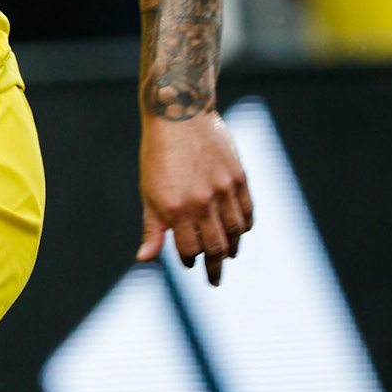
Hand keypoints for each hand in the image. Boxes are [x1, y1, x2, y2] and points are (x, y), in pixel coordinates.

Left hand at [137, 111, 252, 284]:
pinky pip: (247, 213)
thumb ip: (152, 228)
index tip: (188, 263)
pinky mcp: (238, 178)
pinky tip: (238, 232)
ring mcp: (223, 190)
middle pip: (216, 248)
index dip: (188, 260)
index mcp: (175, 208)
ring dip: (232, 249)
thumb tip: (145, 259)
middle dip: (215, 267)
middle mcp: (201, 202)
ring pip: (235, 234)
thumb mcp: (148, 191)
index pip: (189, 251)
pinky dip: (244, 227)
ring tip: (228, 256)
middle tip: (214, 279)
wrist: (179, 112)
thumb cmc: (158, 154)